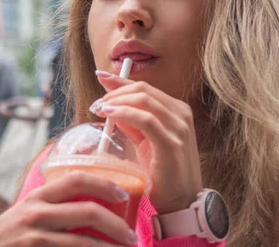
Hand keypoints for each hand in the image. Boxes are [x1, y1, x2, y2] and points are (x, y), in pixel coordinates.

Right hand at [0, 172, 137, 246]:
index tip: (124, 193)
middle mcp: (37, 212)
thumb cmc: (7, 237)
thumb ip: (52, 206)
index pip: (77, 178)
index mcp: (38, 196)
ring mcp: (35, 236)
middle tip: (131, 236)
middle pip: (88, 210)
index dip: (105, 183)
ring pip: (84, 241)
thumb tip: (90, 204)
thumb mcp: (26, 213)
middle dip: (117, 224)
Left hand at [92, 71, 202, 213]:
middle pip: (143, 89)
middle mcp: (181, 114)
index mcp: (176, 110)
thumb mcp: (145, 142)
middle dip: (115, 91)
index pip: (145, 87)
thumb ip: (132, 122)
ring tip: (99, 108)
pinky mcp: (171, 143)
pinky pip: (145, 119)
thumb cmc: (163, 173)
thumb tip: (111, 106)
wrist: (182, 203)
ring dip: (116, 100)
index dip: (120, 80)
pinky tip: (109, 113)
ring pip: (143, 99)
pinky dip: (124, 113)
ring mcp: (179, 127)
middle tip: (97, 103)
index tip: (100, 76)